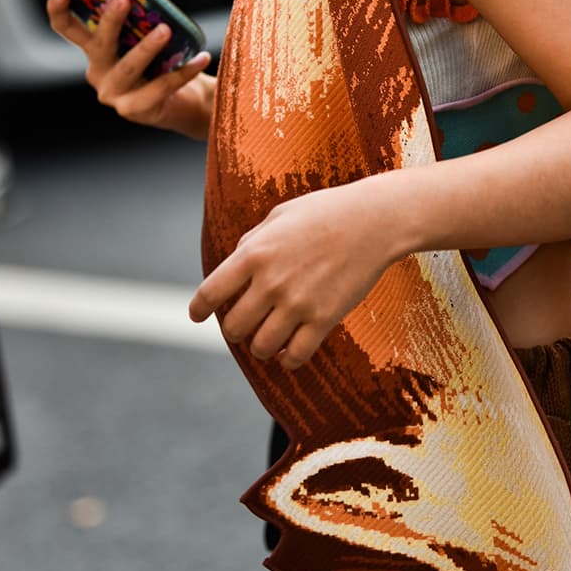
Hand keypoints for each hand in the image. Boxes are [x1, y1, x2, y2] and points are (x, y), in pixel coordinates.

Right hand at [46, 0, 212, 136]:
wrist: (185, 102)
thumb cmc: (164, 62)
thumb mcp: (148, 37)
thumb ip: (141, 20)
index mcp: (95, 51)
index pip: (68, 29)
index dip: (59, 10)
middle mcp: (97, 72)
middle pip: (98, 44)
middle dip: (110, 21)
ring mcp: (113, 94)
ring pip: (128, 67)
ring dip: (147, 47)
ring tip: (165, 30)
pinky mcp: (134, 110)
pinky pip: (160, 86)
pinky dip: (183, 71)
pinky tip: (201, 58)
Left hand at [189, 178, 409, 368]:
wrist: (373, 220)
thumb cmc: (325, 212)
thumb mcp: (279, 215)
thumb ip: (252, 241)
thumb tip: (232, 265)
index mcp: (254, 253)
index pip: (210, 293)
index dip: (199, 309)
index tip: (197, 316)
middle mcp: (271, 281)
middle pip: (233, 327)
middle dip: (234, 330)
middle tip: (244, 325)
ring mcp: (298, 303)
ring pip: (261, 347)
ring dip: (260, 346)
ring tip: (267, 339)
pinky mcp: (324, 319)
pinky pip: (295, 356)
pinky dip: (287, 359)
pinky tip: (289, 351)